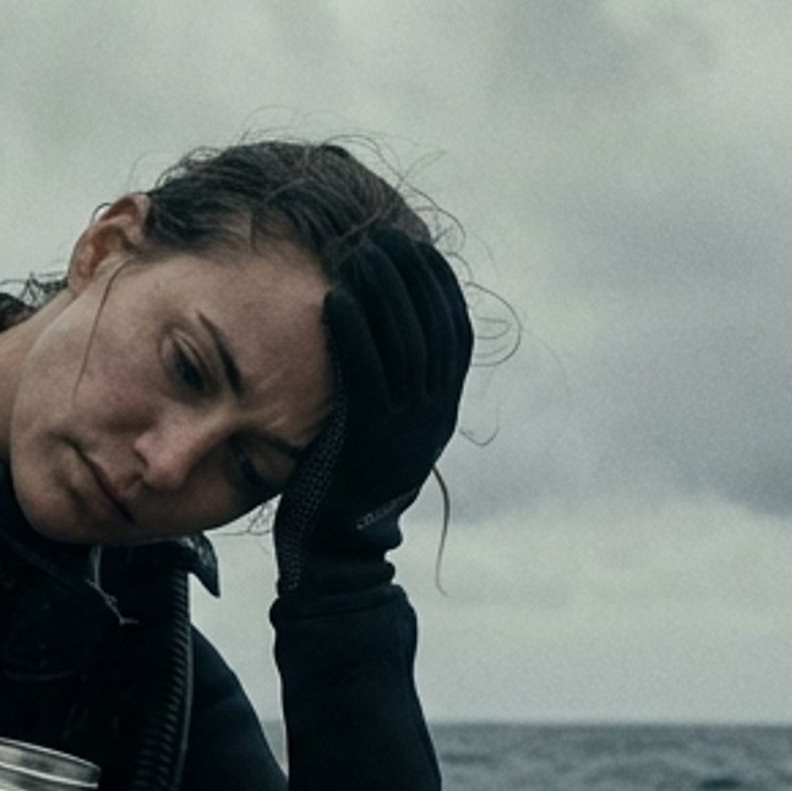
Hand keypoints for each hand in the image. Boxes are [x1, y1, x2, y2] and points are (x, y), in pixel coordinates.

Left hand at [280, 227, 468, 577]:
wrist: (339, 554)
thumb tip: (378, 338)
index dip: (439, 287)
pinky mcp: (371, 439)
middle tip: (384, 237)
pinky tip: (337, 299)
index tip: (417, 248)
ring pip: (405, 344)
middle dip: (410, 277)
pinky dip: (355, 332)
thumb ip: (389, 390)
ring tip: (361, 253)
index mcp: (442, 411)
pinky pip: (368, 374)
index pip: (454, 334)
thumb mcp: (381, 432)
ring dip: (384, 293)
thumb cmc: (345, 486)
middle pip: (433, 329)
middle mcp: (434, 416)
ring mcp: (407, 428)